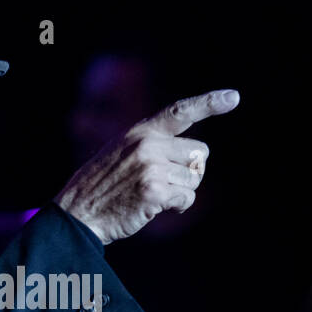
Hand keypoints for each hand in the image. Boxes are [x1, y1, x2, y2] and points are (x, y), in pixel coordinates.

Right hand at [53, 89, 239, 244]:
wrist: (78, 213)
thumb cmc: (102, 187)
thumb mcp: (122, 152)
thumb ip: (153, 145)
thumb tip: (195, 155)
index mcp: (140, 132)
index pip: (180, 112)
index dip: (209, 103)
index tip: (233, 97)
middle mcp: (148, 144)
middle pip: (199, 152)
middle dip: (190, 170)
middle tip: (165, 182)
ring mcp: (151, 166)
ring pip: (195, 178)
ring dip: (181, 191)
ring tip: (152, 195)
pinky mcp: (155, 190)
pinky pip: (187, 198)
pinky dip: (177, 206)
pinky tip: (155, 207)